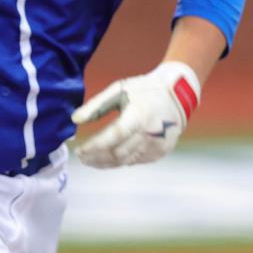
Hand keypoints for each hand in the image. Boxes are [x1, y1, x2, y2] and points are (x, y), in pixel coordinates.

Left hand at [70, 61, 200, 167]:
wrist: (177, 94)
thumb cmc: (144, 89)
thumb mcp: (119, 90)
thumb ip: (96, 106)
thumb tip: (75, 119)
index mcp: (138, 115)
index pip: (112, 137)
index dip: (94, 147)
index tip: (79, 150)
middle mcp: (150, 134)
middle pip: (117, 154)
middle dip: (96, 158)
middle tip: (81, 157)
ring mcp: (157, 146)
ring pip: (125, 162)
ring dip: (105, 163)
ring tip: (90, 159)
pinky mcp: (160, 152)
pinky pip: (135, 161)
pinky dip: (120, 160)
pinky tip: (110, 156)